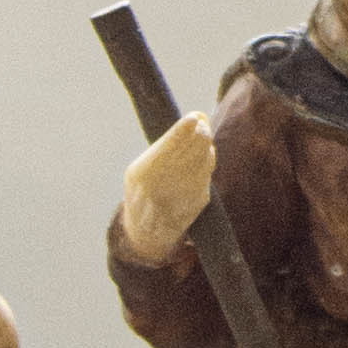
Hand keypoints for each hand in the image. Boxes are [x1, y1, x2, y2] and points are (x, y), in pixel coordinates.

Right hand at [120, 112, 214, 264]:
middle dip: (201, 131)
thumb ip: (165, 145)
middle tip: (201, 123)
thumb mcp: (139, 169)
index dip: (185, 128)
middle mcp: (164, 183)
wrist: (149, 231)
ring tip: (200, 136)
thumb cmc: (143, 191)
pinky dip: (207, 159)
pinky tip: (201, 156)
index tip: (195, 116)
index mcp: (144, 173)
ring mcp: (184, 192)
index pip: (171, 143)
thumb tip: (197, 118)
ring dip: (205, 144)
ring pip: (205, 157)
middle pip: (193, 147)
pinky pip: (208, 170)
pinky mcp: (200, 198)